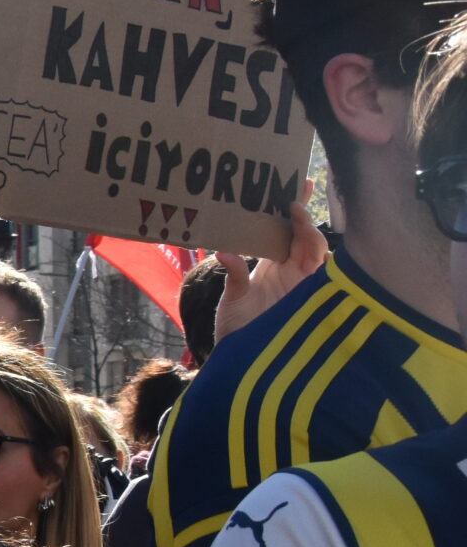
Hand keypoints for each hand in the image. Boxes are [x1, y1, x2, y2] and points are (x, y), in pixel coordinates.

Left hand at [212, 181, 327, 345]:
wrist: (242, 364)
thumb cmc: (239, 331)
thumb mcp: (232, 301)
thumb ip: (234, 276)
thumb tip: (224, 251)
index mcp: (276, 266)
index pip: (290, 231)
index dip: (295, 209)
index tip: (295, 182)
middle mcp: (295, 273)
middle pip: (308, 237)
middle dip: (305, 214)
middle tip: (299, 188)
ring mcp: (305, 288)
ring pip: (317, 254)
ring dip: (308, 234)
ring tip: (296, 216)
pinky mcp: (309, 304)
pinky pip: (322, 281)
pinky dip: (319, 265)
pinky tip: (313, 248)